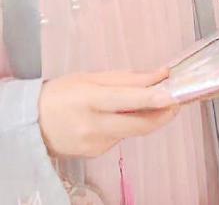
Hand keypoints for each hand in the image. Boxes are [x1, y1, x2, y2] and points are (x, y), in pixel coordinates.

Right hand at [39, 71, 178, 158]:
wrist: (31, 124)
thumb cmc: (62, 94)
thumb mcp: (92, 78)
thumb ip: (129, 78)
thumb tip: (161, 75)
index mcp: (90, 100)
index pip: (126, 100)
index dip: (151, 99)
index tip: (172, 96)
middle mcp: (91, 125)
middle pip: (137, 125)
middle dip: (162, 115)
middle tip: (176, 103)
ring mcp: (93, 144)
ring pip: (131, 131)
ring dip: (141, 118)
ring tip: (133, 105)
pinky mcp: (94, 154)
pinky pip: (119, 138)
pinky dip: (123, 127)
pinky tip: (109, 120)